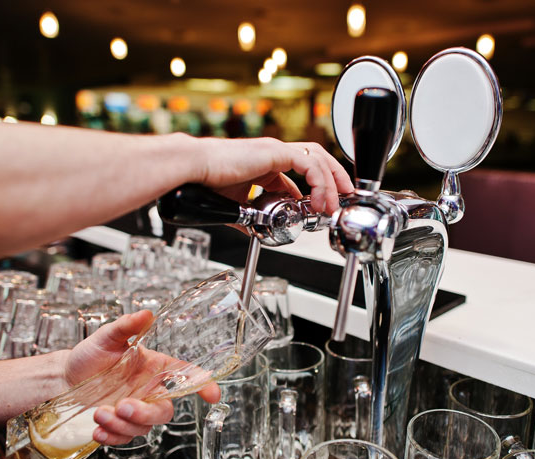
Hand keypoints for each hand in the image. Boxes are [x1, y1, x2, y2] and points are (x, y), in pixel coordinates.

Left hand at [65, 310, 220, 444]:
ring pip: (143, 427)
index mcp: (153, 367)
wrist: (65, 377)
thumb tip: (145, 314)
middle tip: (123, 407)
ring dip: (122, 425)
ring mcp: (135, 409)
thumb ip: (127, 326)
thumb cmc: (90, 355)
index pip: (185, 374)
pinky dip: (112, 437)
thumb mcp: (107, 337)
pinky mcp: (119, 425)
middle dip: (146, 414)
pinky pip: (124, 438)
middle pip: (164, 410)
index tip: (212, 394)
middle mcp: (148, 390)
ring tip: (100, 413)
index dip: (202, 384)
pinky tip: (98, 429)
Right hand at [182, 135, 353, 213]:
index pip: (302, 172)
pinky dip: (321, 182)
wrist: (193, 171)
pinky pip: (310, 164)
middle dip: (335, 180)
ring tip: (332, 206)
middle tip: (342, 200)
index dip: (317, 190)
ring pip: (318, 159)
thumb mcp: (235, 206)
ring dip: (332, 183)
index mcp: (266, 163)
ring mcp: (276, 150)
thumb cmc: (207, 183)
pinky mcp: (276, 152)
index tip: (323, 207)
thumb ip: (248, 217)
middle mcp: (274, 153)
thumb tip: (255, 232)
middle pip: (317, 159)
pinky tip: (320, 201)